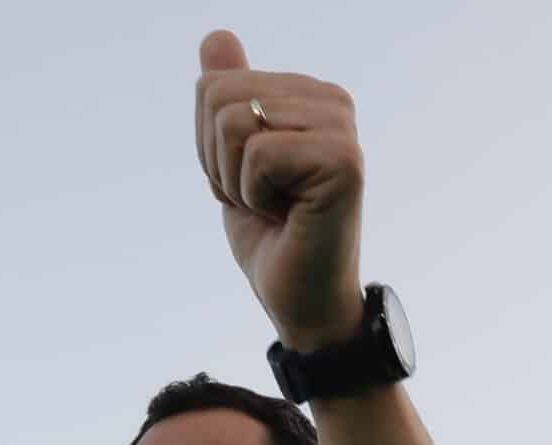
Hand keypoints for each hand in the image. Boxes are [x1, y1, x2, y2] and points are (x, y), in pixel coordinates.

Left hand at [194, 31, 365, 351]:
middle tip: (260, 198)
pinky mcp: (343, 160)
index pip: (212, 86)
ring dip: (236, 181)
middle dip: (218, 161)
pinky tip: (288, 216)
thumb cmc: (270, 236)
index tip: (249, 183)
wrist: (300, 300)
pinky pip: (258, 155)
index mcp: (308, 94)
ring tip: (275, 206)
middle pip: (217, 96)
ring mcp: (341, 128)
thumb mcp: (234, 161)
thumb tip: (216, 36)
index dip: (209, 147)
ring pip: (233, 123)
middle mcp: (331, 100)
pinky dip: (255, 196)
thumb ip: (230, 98)